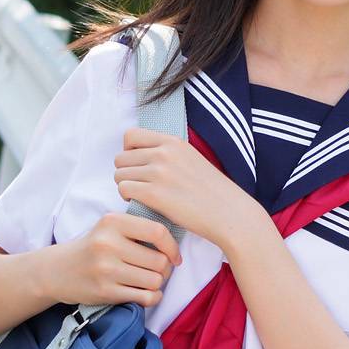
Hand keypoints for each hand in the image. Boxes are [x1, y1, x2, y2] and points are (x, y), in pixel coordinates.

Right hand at [52, 210, 182, 310]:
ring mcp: (105, 269)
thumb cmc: (93, 248)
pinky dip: (153, 298)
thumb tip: (175, 245)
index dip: (172, 247)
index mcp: (112, 222)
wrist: (58, 270)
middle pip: (159, 261)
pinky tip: (147, 293)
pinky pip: (145, 298)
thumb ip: (138, 229)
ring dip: (158, 284)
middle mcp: (108, 244)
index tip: (175, 256)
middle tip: (159, 271)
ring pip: (155, 280)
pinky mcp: (105, 291)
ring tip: (149, 281)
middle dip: (165, 269)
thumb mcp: (110, 228)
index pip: (157, 232)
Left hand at [113, 128, 259, 252]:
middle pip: (121, 157)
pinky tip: (143, 203)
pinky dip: (128, 198)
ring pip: (119, 174)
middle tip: (140, 186)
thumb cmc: (211, 191)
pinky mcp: (154, 194)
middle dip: (126, 173)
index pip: (130, 136)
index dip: (129, 152)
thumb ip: (168, 153)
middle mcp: (163, 153)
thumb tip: (140, 156)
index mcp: (173, 142)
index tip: (139, 166)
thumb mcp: (191, 159)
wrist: (229, 213)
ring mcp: (158, 172)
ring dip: (126, 186)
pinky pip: (123, 189)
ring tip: (142, 196)